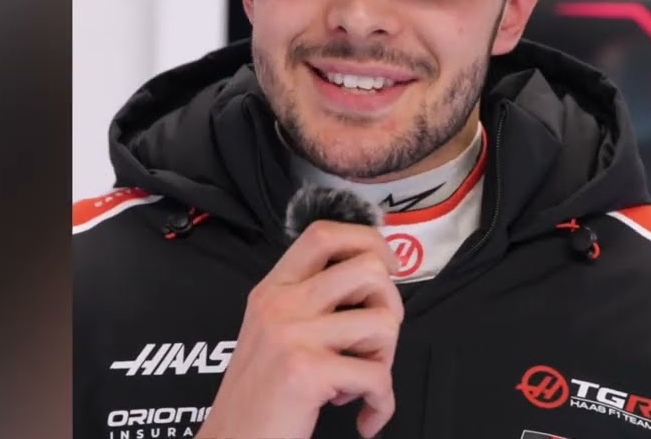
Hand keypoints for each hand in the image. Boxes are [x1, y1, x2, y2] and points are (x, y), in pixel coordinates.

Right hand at [198, 220, 403, 438]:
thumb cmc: (260, 398)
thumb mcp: (273, 333)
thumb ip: (312, 304)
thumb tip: (373, 282)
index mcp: (274, 289)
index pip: (324, 234)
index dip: (368, 240)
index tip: (388, 266)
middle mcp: (281, 304)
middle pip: (368, 269)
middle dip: (390, 306)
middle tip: (375, 341)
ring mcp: (292, 335)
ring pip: (383, 322)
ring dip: (385, 360)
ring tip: (360, 380)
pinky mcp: (306, 372)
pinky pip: (377, 376)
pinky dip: (381, 404)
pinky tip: (364, 415)